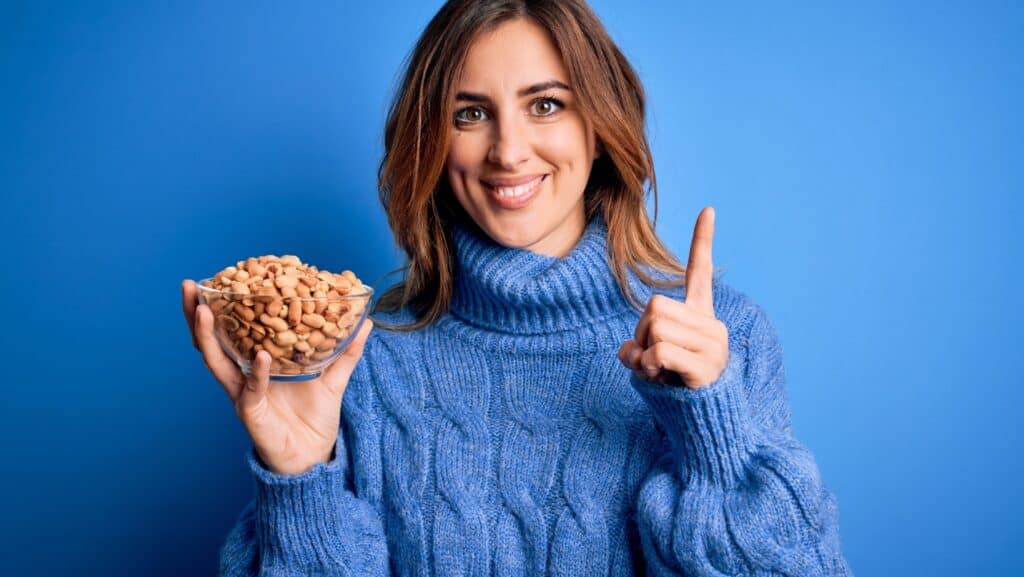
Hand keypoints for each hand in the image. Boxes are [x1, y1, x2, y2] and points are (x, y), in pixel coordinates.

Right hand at [182, 279, 372, 474]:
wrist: (314, 458)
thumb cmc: (315, 419)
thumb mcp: (334, 378)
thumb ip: (347, 351)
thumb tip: (366, 322)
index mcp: (255, 363)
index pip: (231, 329)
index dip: (221, 305)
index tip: (215, 277)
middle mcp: (242, 376)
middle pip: (210, 340)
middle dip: (196, 313)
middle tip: (189, 286)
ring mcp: (242, 394)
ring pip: (216, 362)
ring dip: (207, 335)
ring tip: (203, 310)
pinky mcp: (251, 413)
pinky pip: (251, 389)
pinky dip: (256, 372)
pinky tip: (260, 356)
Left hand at [618, 207, 728, 389]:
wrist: (703, 423)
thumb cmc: (674, 387)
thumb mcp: (649, 362)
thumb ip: (638, 348)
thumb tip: (629, 351)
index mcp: (700, 317)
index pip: (701, 273)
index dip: (703, 241)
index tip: (708, 209)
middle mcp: (711, 325)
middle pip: (656, 306)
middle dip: (642, 333)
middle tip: (652, 359)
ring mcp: (712, 344)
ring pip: (656, 328)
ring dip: (645, 353)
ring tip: (660, 372)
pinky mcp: (706, 366)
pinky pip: (660, 352)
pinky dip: (650, 367)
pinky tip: (664, 380)